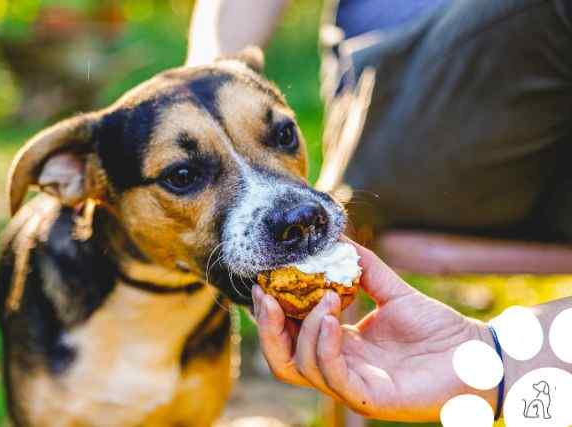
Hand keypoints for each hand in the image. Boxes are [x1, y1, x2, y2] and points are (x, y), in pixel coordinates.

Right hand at [252, 242, 495, 420]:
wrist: (477, 353)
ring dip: (305, 328)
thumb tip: (337, 238)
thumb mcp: (392, 290)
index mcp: (340, 347)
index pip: (291, 336)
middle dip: (268, 326)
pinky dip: (324, 345)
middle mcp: (339, 369)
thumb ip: (363, 267)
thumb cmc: (437, 328)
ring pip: (302, 367)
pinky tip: (332, 317)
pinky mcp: (370, 397)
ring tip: (325, 297)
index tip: (266, 280)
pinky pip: (333, 375)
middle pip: (283, 359)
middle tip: (268, 293)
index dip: (272, 312)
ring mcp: (352, 386)